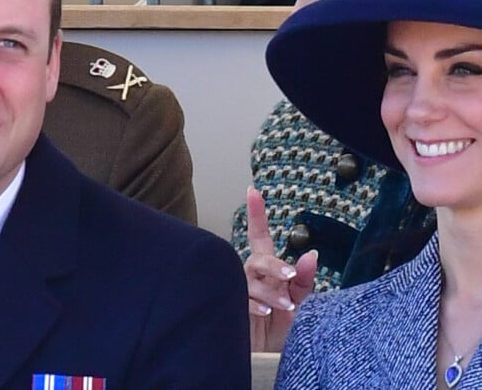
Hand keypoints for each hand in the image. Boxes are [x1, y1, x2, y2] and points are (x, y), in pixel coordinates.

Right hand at [244, 186, 316, 351]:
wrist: (271, 356)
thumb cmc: (285, 326)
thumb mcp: (301, 301)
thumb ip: (304, 278)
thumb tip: (312, 253)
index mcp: (268, 268)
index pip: (260, 235)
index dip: (256, 213)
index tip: (252, 191)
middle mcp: (253, 274)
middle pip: (258, 258)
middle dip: (274, 266)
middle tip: (290, 278)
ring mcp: (242, 290)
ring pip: (250, 278)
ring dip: (269, 290)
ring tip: (285, 305)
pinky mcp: (234, 306)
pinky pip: (242, 299)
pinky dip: (256, 304)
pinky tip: (266, 310)